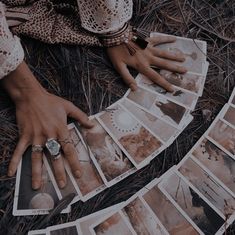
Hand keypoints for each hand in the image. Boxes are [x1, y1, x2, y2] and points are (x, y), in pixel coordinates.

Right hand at [2, 62, 92, 188]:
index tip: (77, 174)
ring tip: (37, 186)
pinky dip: (14, 161)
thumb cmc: (51, 101)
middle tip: (62, 184)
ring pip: (37, 158)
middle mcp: (49, 135)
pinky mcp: (24, 135)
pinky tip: (11, 173)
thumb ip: (81, 117)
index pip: (69, 149)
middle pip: (55, 157)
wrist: (31, 95)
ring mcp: (35, 136)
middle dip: (59, 172)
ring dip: (37, 172)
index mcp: (60, 129)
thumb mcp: (69, 107)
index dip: (74, 162)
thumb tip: (92, 125)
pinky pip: (19, 151)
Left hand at [107, 35, 186, 91]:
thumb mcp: (119, 67)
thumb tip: (135, 89)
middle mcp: (148, 58)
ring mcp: (148, 48)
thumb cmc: (116, 53)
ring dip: (174, 56)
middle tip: (185, 71)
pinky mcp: (147, 40)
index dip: (164, 84)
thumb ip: (127, 78)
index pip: (155, 77)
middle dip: (175, 68)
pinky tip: (174, 39)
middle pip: (164, 64)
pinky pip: (158, 39)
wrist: (114, 36)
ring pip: (164, 53)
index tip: (173, 89)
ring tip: (183, 58)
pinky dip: (166, 39)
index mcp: (142, 66)